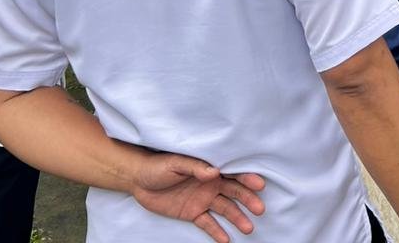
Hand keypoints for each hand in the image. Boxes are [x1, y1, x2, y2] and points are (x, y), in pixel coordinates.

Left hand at [130, 152, 265, 242]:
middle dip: (248, 200)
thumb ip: (195, 167)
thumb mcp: (176, 163)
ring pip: (225, 209)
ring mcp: (203, 200)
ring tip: (248, 228)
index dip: (247, 178)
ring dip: (237, 218)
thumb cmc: (158, 166)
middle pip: (234, 192)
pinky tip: (227, 240)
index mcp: (209, 169)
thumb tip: (214, 172)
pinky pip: (208, 223)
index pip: (232, 173)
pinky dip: (217, 232)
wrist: (138, 180)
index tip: (259, 185)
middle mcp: (210, 185)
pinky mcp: (193, 213)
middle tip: (260, 209)